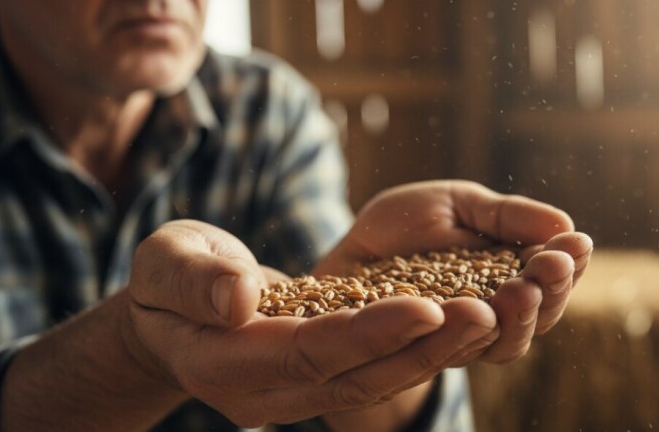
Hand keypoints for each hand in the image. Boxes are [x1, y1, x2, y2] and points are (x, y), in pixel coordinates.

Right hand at [126, 219, 488, 427]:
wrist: (173, 317)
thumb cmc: (166, 278)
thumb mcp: (167, 262)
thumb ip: (196, 279)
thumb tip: (240, 298)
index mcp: (225, 364)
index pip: (308, 353)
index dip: (368, 333)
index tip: (426, 305)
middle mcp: (267, 394)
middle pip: (355, 378)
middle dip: (422, 349)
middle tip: (486, 314)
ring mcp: (296, 395)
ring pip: (375, 382)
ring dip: (434, 354)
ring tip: (492, 317)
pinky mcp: (319, 381)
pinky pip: (375, 370)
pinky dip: (420, 350)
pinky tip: (465, 320)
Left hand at [317, 180, 592, 365]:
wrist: (347, 250)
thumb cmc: (407, 225)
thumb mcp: (459, 204)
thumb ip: (506, 216)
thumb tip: (564, 224)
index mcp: (510, 276)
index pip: (551, 279)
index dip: (567, 264)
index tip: (577, 244)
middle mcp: (494, 314)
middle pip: (537, 317)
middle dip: (550, 292)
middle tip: (551, 267)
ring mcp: (459, 339)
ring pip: (502, 343)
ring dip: (518, 318)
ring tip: (520, 289)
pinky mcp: (422, 353)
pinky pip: (448, 352)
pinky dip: (464, 334)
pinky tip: (474, 311)